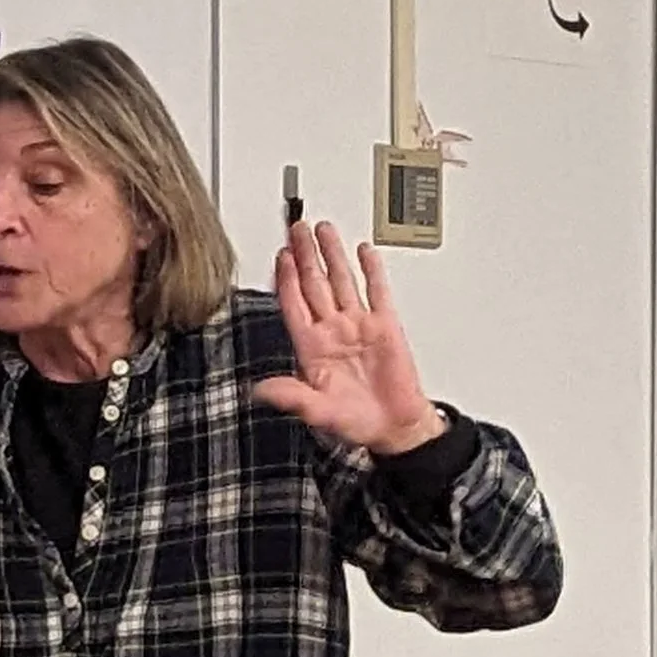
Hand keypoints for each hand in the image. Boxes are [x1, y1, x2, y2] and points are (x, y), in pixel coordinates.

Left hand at [255, 221, 445, 454]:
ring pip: (342, 281)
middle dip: (305, 255)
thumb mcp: (318, 412)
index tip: (281, 256)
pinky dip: (372, 270)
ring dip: (333, 255)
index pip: (295, 304)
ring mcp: (359, 326)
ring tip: (324, 230)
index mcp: (313, 347)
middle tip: (297, 229)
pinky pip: (377, 292)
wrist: (395, 427)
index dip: (287, 279)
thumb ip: (291, 397)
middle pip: (315, 284)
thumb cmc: (357, 421)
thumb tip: (260, 391)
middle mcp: (333, 331)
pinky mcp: (385, 326)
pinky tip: (364, 251)